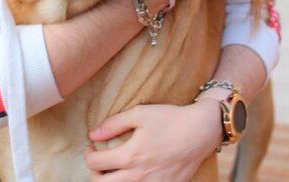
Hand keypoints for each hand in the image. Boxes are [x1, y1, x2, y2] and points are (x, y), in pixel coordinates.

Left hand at [85, 101, 222, 180]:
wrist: (199, 132)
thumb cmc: (170, 119)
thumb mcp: (140, 113)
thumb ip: (114, 123)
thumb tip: (92, 134)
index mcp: (131, 156)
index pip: (96, 163)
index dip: (88, 154)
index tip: (91, 145)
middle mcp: (138, 176)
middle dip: (94, 173)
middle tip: (98, 161)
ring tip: (112, 170)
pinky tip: (131, 174)